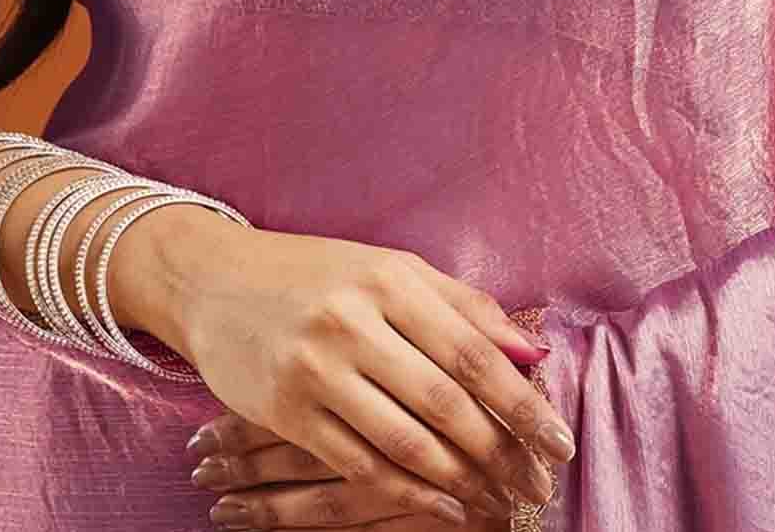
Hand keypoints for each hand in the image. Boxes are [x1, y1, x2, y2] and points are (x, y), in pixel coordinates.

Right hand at [152, 221, 572, 521]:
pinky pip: (357, 463)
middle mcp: (355, 321)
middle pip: (446, 402)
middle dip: (501, 453)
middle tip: (536, 488)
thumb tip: (533, 352)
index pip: (474, 352)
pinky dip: (406, 491)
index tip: (559, 442)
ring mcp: (316, 368)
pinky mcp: (284, 410)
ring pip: (406, 440)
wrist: (215, 279)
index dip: (523, 404)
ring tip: (498, 503)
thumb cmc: (318, 273)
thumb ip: (463, 306)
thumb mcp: (390, 268)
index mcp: (391, 279)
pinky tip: (441, 505)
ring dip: (461, 481)